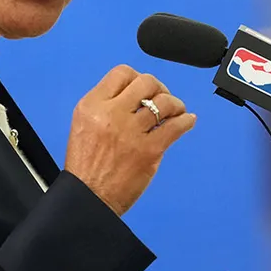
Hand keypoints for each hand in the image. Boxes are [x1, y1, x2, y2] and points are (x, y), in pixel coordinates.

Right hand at [65, 65, 196, 215]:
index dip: (137, 77)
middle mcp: (111, 114)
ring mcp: (131, 132)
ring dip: (175, 104)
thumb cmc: (86, 167)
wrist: (88, 198)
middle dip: (159, 88)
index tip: (143, 88)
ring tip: (177, 110)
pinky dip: (186, 121)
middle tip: (162, 98)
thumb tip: (135, 96)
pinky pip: (176, 126)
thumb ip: (105, 107)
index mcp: (91, 106)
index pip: (121, 73)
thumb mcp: (83, 126)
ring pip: (164, 102)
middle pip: (146, 82)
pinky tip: (187, 121)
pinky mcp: (149, 150)